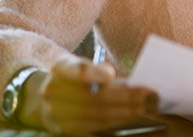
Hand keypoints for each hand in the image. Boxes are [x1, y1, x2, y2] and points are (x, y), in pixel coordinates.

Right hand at [20, 55, 157, 135]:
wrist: (42, 98)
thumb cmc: (73, 78)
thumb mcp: (79, 64)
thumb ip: (97, 68)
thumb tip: (120, 77)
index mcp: (60, 69)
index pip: (76, 70)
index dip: (92, 73)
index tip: (110, 74)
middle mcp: (53, 92)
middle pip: (94, 97)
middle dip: (125, 97)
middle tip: (149, 95)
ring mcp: (57, 113)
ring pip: (98, 115)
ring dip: (126, 111)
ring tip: (147, 106)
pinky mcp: (65, 128)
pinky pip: (96, 126)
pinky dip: (117, 120)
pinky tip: (133, 115)